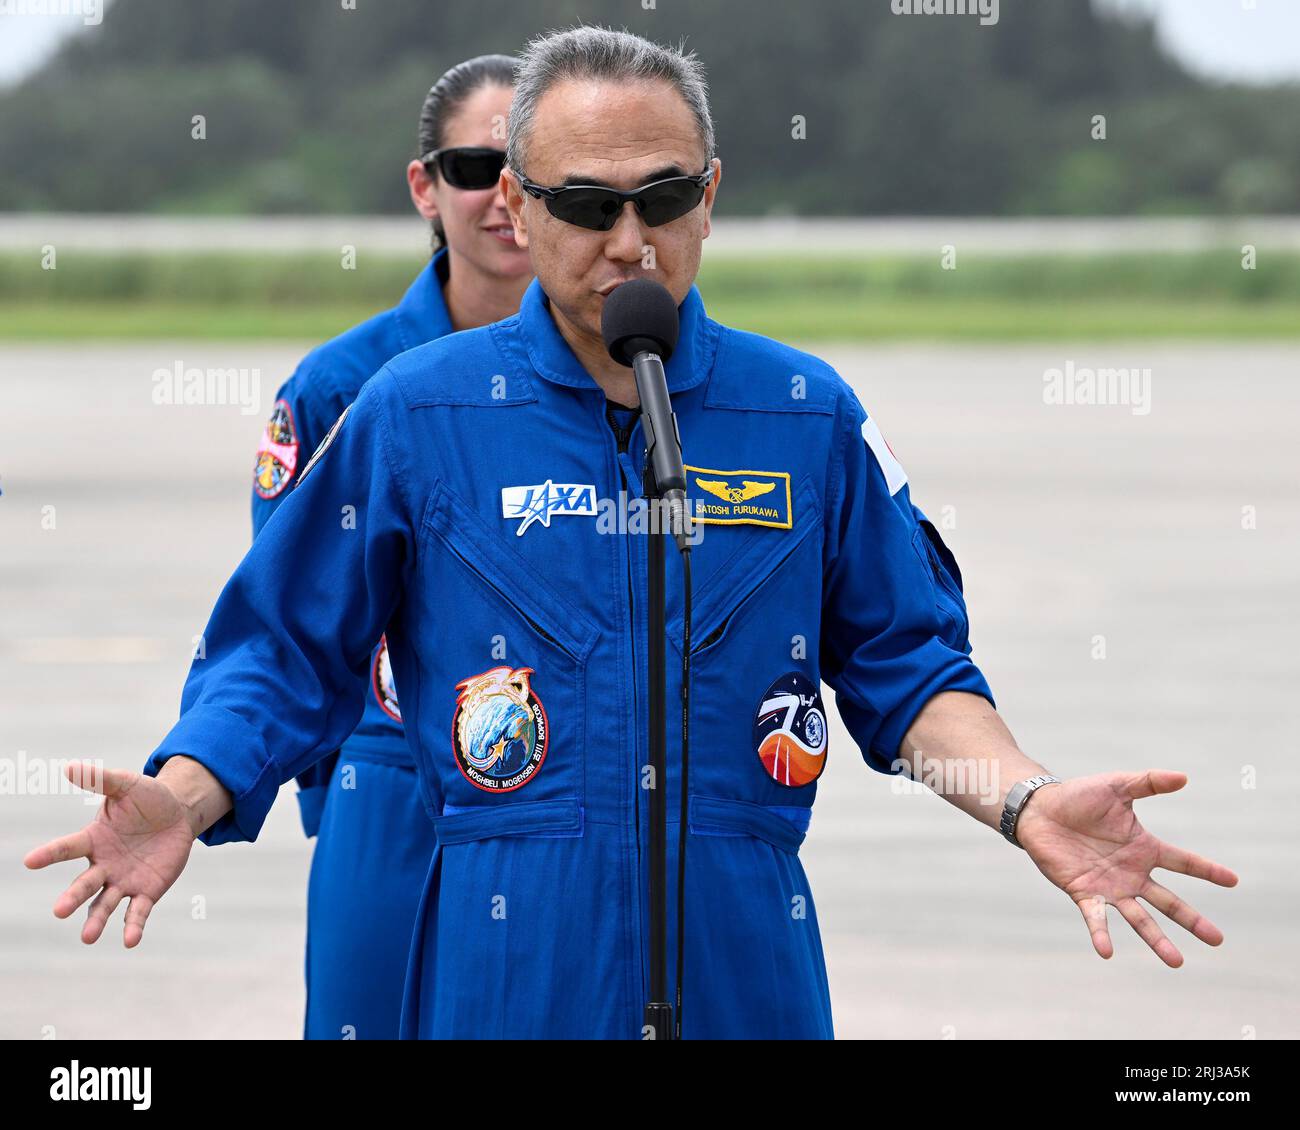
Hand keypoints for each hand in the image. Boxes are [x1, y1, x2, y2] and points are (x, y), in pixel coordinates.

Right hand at [24, 762, 198, 947]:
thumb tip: (70, 767)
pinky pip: (137, 911)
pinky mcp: (146, 891)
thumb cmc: (147, 799)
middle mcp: (103, 864)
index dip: (50, 854)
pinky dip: (133, 926)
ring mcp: (123, 880)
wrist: (179, 814)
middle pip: (84, 884)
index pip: (68, 847)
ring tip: (87, 937)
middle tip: (59, 910)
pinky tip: (129, 941)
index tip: (30, 861)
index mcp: (94, 839)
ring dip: (96, 920)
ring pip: (105, 904)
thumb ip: (102, 779)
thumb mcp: (128, 785)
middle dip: (73, 897)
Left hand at [1014, 769, 1237, 966]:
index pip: (1183, 862)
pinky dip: (1101, 933)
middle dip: (1192, 920)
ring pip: (1139, 918)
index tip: (1233, 880)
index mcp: (1144, 848)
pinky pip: (1095, 917)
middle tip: (1217, 939)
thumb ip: (1148, 782)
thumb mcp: (1117, 786)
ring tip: (1176, 961)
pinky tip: (1106, 951)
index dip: (1207, 871)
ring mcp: (1109, 886)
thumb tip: (1183, 777)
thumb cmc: (1078, 797)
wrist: (1039, 810)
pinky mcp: (1082, 892)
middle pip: (1169, 901)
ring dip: (1156, 939)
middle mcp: (1132, 873)